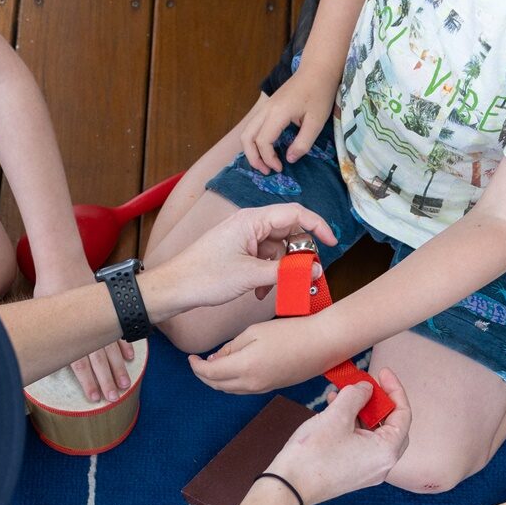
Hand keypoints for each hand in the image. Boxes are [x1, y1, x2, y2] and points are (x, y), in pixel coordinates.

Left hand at [33, 263, 135, 402]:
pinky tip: (130, 359)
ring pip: (112, 349)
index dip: (88, 382)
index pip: (80, 364)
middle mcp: (88, 329)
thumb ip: (49, 338)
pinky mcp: (107, 310)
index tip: (94, 398)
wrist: (63, 263)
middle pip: (99, 361)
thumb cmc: (48, 289)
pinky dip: (125, 345)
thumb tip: (47, 361)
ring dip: (119, 368)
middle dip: (107, 381)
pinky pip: (118, 331)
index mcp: (71, 333)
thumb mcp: (42, 315)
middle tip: (114, 398)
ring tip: (125, 385)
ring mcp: (100, 319)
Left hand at [144, 204, 336, 319]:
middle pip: (288, 231)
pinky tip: (261, 291)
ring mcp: (243, 238)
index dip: (317, 225)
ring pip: (277, 248)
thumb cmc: (204, 277)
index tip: (331, 242)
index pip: (295, 213)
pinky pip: (264, 258)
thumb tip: (314, 269)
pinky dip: (268, 273)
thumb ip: (285, 271)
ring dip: (281, 269)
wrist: (174, 288)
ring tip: (274, 288)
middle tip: (305, 273)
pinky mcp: (238, 251)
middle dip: (298, 254)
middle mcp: (249, 224)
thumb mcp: (250, 275)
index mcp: (252, 220)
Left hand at [188, 314, 345, 396]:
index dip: (196, 366)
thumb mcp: (254, 332)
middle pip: (217, 385)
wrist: (323, 343)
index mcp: (245, 367)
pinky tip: (233, 368)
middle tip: (198, 362)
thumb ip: (231, 347)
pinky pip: (245, 389)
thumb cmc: (291, 332)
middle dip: (203, 375)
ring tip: (214, 363)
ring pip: (230, 389)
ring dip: (218, 380)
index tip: (191, 357)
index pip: (209, 373)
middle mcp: (252, 383)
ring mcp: (263, 388)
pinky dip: (232, 381)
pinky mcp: (272, 388)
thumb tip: (215, 359)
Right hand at [237, 75, 337, 173]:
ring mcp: (265, 107)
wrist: (317, 70)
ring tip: (264, 162)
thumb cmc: (319, 93)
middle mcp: (266, 110)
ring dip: (251, 149)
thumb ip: (303, 142)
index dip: (268, 159)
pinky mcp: (268, 107)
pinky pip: (253, 126)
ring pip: (247, 131)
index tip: (281, 168)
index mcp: (277, 113)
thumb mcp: (317, 121)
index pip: (263, 141)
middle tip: (266, 171)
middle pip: (247, 137)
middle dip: (253, 157)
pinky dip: (255, 141)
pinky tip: (267, 148)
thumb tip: (289, 159)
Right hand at [266, 372, 410, 504]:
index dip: (394, 389)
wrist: (288, 486)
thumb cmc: (313, 454)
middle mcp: (383, 464)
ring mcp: (368, 471)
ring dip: (361, 411)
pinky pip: (361, 444)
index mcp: (386, 451)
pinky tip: (334, 410)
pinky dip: (353, 425)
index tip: (382, 372)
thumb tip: (366, 388)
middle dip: (378, 401)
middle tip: (366, 384)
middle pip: (391, 425)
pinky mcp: (353, 473)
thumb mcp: (336, 415)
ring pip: (373, 433)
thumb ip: (356, 395)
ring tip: (342, 393)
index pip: (403, 414)